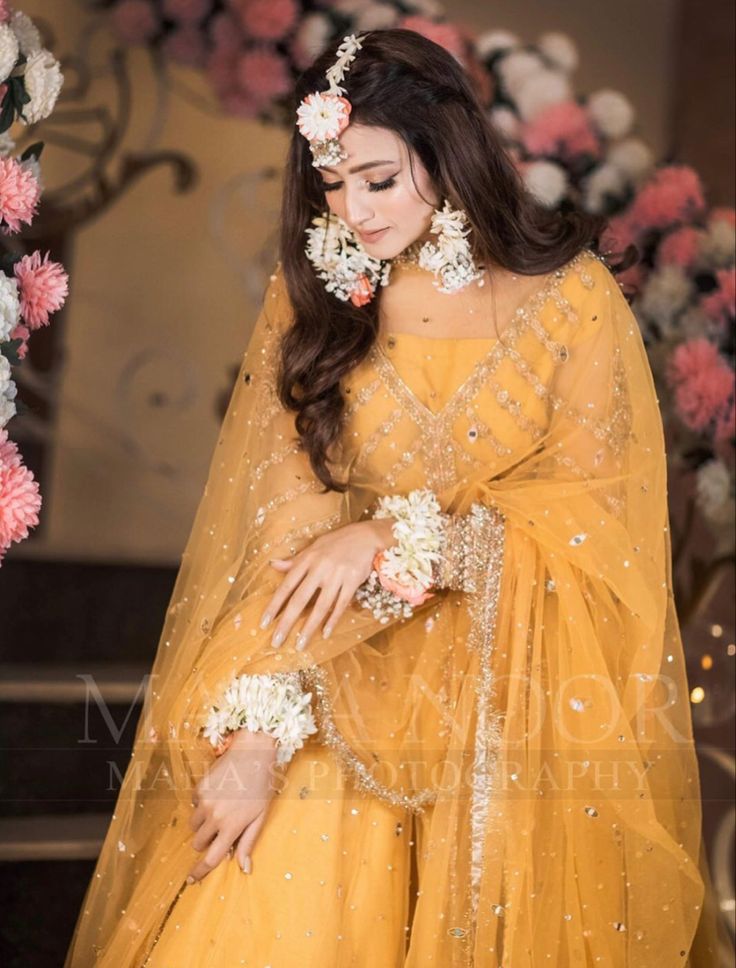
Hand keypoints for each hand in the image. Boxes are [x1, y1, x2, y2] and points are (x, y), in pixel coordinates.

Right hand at [187, 729, 278, 881]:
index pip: (211, 858)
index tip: (191, 880)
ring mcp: (205, 802)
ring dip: (203, 824)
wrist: (252, 753)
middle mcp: (215, 816)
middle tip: (221, 828)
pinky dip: (202, 805)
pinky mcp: (199, 788)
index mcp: (232, 826)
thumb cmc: (261, 786)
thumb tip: (244, 868)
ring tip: (222, 808)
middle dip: (206, 841)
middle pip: (198, 843)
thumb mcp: (260, 816)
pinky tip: (218, 793)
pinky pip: (194, 805)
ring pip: (194, 825)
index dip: (200, 872)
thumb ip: (248, 842)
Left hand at [259, 518, 396, 651]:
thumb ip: (294, 561)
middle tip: (276, 642)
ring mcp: (336, 575)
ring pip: (321, 606)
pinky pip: (341, 604)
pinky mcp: (352, 581)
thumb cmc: (337, 542)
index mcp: (306, 560)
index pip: (286, 586)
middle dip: (287, 622)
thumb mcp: (313, 548)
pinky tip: (326, 633)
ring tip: (300, 644)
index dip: (274, 605)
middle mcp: (319, 568)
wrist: (366, 536)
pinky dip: (333, 620)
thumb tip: (273, 565)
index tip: (264, 623)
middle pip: (300, 599)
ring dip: (309, 627)